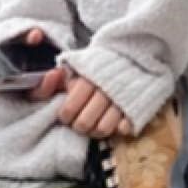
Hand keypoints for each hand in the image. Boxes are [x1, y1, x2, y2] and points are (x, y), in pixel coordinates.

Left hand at [13, 30, 132, 138]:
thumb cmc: (96, 69)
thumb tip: (51, 77)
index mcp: (86, 80)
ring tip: (96, 122)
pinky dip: (118, 128)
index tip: (68, 113)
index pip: (68, 111)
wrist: (130, 57)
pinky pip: (124, 128)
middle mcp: (104, 90)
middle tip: (81, 119)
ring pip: (102, 129)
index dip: (65, 116)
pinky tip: (114, 122)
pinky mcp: (136, 108)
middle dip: (79, 125)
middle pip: (83, 124)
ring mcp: (122, 100)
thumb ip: (54, 79)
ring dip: (96, 130)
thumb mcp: (73, 70)